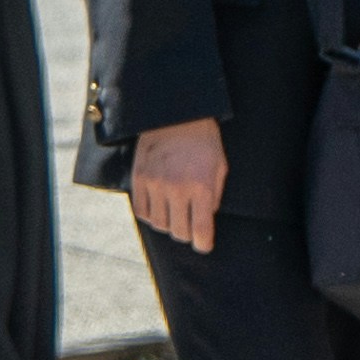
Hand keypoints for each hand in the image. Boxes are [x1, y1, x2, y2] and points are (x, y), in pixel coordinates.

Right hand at [129, 119, 227, 251]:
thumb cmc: (203, 141)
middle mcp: (177, 189)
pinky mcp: (139, 179)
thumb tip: (205, 220)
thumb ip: (214, 197)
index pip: (201, 231)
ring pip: (159, 224)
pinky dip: (150, 214)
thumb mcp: (220, 167)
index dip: (203, 244)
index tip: (204, 244)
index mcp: (201, 187)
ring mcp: (156, 184)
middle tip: (190, 225)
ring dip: (168, 224)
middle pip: (179, 232)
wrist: (176, 115)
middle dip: (187, 233)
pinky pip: (141, 212)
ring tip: (174, 212)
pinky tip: (158, 206)